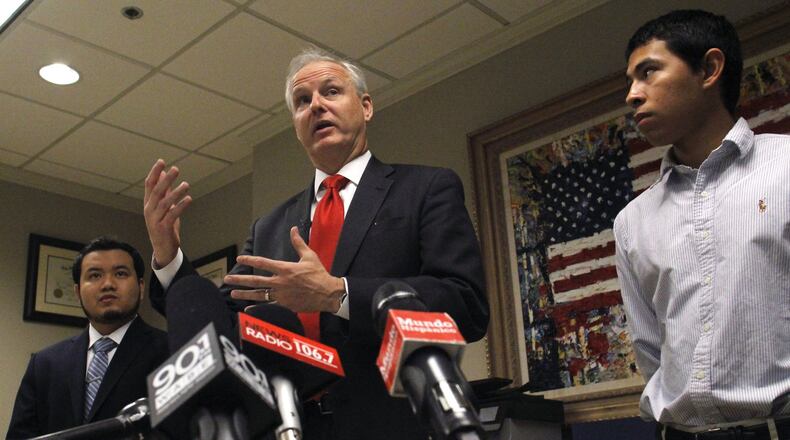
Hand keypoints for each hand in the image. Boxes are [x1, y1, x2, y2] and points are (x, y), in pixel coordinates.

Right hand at [143, 159, 191, 267]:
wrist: (163, 248)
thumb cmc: (164, 225)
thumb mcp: (163, 206)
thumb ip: (164, 191)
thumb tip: (165, 174)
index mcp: (148, 203)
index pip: (149, 185)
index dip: (155, 173)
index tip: (162, 161)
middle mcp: (149, 210)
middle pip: (156, 192)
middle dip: (166, 180)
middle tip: (175, 169)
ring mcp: (155, 219)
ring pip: (164, 203)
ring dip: (176, 193)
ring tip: (186, 184)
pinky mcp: (163, 228)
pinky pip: (172, 215)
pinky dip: (181, 206)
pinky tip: (189, 199)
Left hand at [226, 227, 345, 312]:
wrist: (328, 294)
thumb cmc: (319, 274)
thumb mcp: (310, 256)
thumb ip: (298, 243)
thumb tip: (293, 229)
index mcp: (285, 269)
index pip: (263, 263)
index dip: (249, 260)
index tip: (239, 259)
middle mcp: (280, 282)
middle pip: (256, 280)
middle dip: (240, 279)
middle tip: (227, 279)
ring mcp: (281, 295)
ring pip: (259, 294)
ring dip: (244, 294)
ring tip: (233, 293)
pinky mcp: (285, 305)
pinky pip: (268, 307)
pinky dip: (257, 308)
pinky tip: (248, 309)